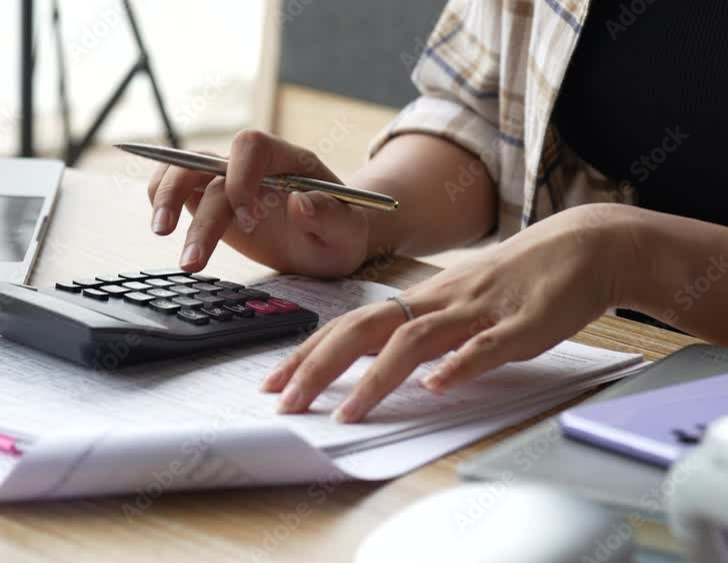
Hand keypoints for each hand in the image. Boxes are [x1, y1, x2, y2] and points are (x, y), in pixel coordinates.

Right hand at [147, 129, 368, 276]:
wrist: (324, 240)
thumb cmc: (337, 232)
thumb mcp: (347, 231)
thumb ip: (331, 216)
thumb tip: (300, 202)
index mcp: (287, 160)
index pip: (252, 148)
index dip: (242, 179)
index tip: (248, 221)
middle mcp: (251, 164)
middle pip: (208, 163)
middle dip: (195, 205)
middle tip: (192, 254)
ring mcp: (225, 179)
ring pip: (182, 168)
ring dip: (166, 198)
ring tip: (161, 234)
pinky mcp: (207, 198)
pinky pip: (175, 185)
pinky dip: (160, 198)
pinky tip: (163, 226)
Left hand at [261, 203, 637, 422]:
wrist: (584, 246)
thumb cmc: (518, 280)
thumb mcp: (458, 304)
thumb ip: (421, 331)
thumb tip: (377, 361)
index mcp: (420, 300)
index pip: (350, 326)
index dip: (309, 353)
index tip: (275, 382)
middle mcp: (438, 302)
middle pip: (364, 329)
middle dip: (318, 366)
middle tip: (284, 402)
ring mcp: (477, 312)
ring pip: (414, 340)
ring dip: (375, 378)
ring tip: (346, 413)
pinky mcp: (521, 323)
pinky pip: (486, 345)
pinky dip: (459, 365)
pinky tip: (437, 387)